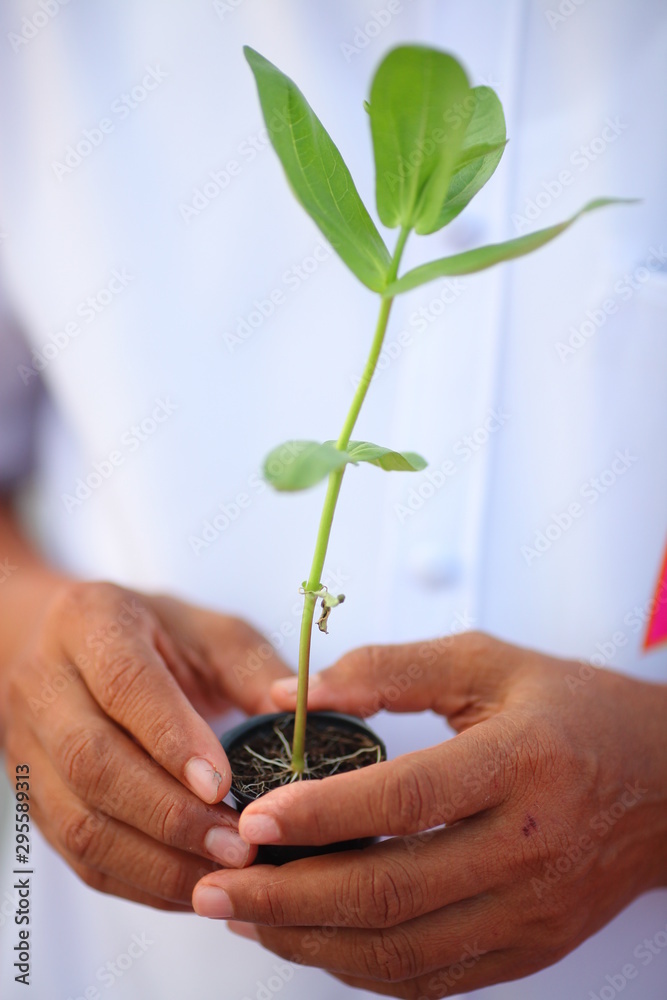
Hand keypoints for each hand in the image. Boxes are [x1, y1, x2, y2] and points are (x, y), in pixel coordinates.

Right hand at [1, 580, 291, 910]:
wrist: (73, 647)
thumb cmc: (157, 637)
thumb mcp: (211, 631)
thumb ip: (255, 668)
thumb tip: (299, 714)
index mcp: (90, 620)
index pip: (124, 683)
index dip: (172, 737)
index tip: (224, 783)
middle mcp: (45, 683)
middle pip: (92, 760)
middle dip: (169, 813)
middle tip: (238, 843)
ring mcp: (29, 746)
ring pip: (80, 820)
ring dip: (156, 859)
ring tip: (225, 873)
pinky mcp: (34, 800)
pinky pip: (79, 857)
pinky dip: (139, 881)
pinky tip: (194, 884)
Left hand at [192, 631, 666, 996]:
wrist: (663, 783)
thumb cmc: (572, 710)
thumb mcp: (488, 662)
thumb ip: (391, 667)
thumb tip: (300, 691)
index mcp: (520, 763)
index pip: (406, 800)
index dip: (320, 814)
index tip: (252, 820)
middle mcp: (530, 848)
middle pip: (391, 893)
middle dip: (290, 898)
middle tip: (217, 888)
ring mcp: (531, 911)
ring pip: (402, 952)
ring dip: (312, 943)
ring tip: (248, 917)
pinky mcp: (528, 948)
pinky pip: (430, 978)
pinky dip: (360, 968)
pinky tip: (313, 940)